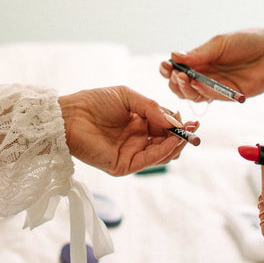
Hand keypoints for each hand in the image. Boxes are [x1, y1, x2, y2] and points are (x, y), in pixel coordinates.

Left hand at [58, 86, 198, 175]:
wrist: (69, 115)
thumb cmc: (94, 102)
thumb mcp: (128, 97)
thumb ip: (152, 107)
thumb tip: (173, 120)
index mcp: (138, 124)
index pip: (165, 127)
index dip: (178, 124)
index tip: (190, 120)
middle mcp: (136, 140)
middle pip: (167, 143)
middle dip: (182, 136)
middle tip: (193, 128)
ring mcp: (131, 154)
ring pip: (161, 154)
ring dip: (176, 144)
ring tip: (185, 133)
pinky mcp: (123, 165)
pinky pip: (149, 160)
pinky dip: (163, 151)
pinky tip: (172, 140)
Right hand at [160, 29, 263, 101]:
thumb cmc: (247, 42)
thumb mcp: (220, 44)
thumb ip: (199, 53)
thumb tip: (174, 55)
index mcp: (201, 60)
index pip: (179, 68)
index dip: (169, 69)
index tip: (164, 66)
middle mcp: (206, 75)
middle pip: (182, 86)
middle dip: (175, 82)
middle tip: (175, 75)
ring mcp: (217, 87)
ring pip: (194, 95)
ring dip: (186, 89)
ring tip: (184, 79)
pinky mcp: (230, 96)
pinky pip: (212, 97)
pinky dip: (203, 92)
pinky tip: (199, 84)